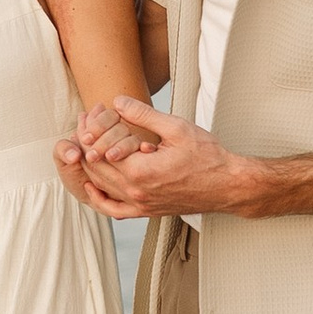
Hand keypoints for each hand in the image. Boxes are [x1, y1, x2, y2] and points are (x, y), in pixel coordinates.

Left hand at [57, 98, 258, 221]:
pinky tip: (93, 186)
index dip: (92, 128)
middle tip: (85, 123)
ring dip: (89, 165)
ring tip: (86, 143)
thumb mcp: (176, 128)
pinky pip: (114, 210)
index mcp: (141, 172)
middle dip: (86, 143)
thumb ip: (143, 114)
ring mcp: (140, 206)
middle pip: (96, 168)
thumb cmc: (207, 156)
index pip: (100, 150)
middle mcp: (136, 193)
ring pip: (101, 187)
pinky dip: (99, 198)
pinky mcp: (146, 212)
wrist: (227, 185)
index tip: (91, 112)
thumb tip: (118, 101)